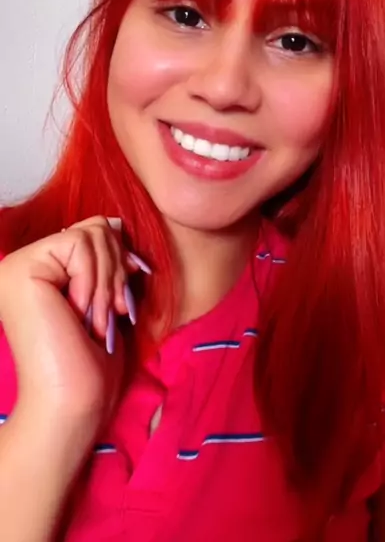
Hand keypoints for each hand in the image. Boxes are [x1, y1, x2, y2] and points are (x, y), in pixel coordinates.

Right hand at [0, 216, 149, 437]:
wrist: (73, 405)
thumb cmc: (90, 364)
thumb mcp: (103, 298)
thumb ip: (105, 261)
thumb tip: (114, 224)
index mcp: (40, 272)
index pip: (92, 233)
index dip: (118, 261)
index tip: (121, 303)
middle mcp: (23, 264)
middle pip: (95, 227)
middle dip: (115, 272)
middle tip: (109, 315)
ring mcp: (18, 265)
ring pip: (92, 233)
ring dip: (107, 282)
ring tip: (96, 320)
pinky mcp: (23, 268)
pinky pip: (81, 244)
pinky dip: (94, 282)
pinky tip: (82, 316)